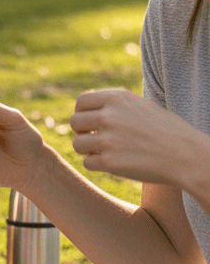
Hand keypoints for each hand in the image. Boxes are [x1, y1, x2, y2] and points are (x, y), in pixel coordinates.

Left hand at [70, 88, 209, 189]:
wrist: (189, 156)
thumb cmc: (166, 131)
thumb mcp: (141, 106)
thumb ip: (113, 104)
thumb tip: (83, 107)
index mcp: (117, 98)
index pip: (81, 101)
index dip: (82, 112)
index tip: (90, 123)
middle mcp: (109, 116)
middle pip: (75, 122)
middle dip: (83, 132)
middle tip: (96, 140)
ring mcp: (108, 139)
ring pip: (77, 144)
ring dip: (87, 150)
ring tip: (103, 152)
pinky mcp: (110, 162)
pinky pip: (87, 163)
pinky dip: (96, 165)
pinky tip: (111, 164)